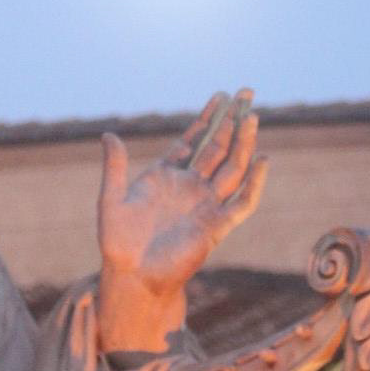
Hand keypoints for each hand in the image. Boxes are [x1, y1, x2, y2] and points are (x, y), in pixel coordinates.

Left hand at [97, 91, 266, 351]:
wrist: (132, 277)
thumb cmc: (118, 242)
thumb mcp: (111, 199)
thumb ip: (115, 167)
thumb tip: (108, 134)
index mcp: (167, 176)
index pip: (193, 140)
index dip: (208, 118)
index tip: (221, 96)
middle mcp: (190, 187)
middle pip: (217, 148)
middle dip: (231, 121)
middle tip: (246, 94)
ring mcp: (205, 205)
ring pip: (232, 168)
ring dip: (243, 144)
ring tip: (253, 118)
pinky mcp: (216, 227)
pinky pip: (241, 203)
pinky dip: (253, 184)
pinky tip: (261, 162)